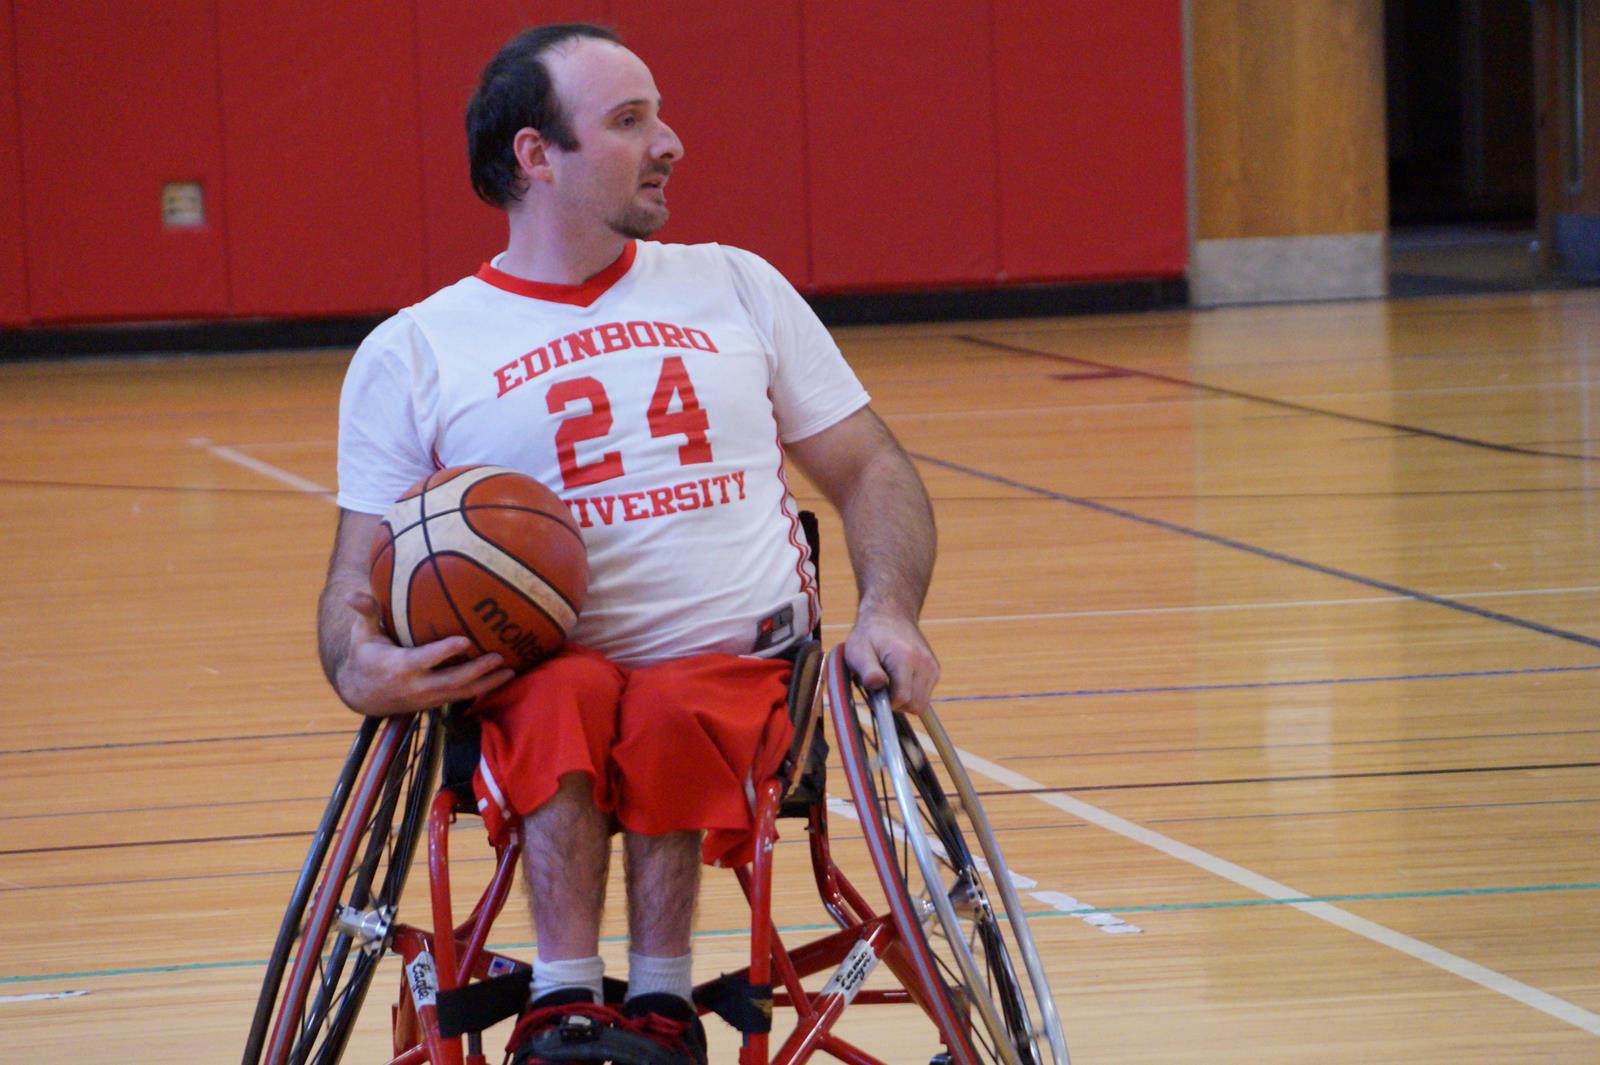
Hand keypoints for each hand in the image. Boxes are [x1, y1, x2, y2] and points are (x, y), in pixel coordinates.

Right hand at [334, 592, 514, 715]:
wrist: (361, 694)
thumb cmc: (365, 655)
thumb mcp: (361, 634)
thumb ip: (366, 613)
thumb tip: (351, 594)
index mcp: (399, 667)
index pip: (425, 660)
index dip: (444, 652)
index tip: (465, 640)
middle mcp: (416, 686)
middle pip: (451, 681)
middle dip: (476, 670)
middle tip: (499, 656)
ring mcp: (427, 697)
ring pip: (461, 693)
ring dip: (487, 683)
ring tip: (510, 671)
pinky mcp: (435, 702)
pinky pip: (461, 697)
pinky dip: (482, 689)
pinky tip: (502, 678)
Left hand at [842, 609, 939, 714]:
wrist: (890, 615)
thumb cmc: (870, 635)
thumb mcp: (858, 650)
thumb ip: (868, 669)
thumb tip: (877, 685)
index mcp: (905, 658)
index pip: (902, 699)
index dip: (885, 703)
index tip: (874, 692)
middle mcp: (924, 663)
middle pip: (914, 706)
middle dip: (895, 703)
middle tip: (880, 687)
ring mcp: (933, 668)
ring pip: (921, 704)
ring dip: (903, 699)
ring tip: (889, 681)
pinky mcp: (935, 671)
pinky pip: (924, 696)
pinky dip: (910, 693)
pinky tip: (899, 678)